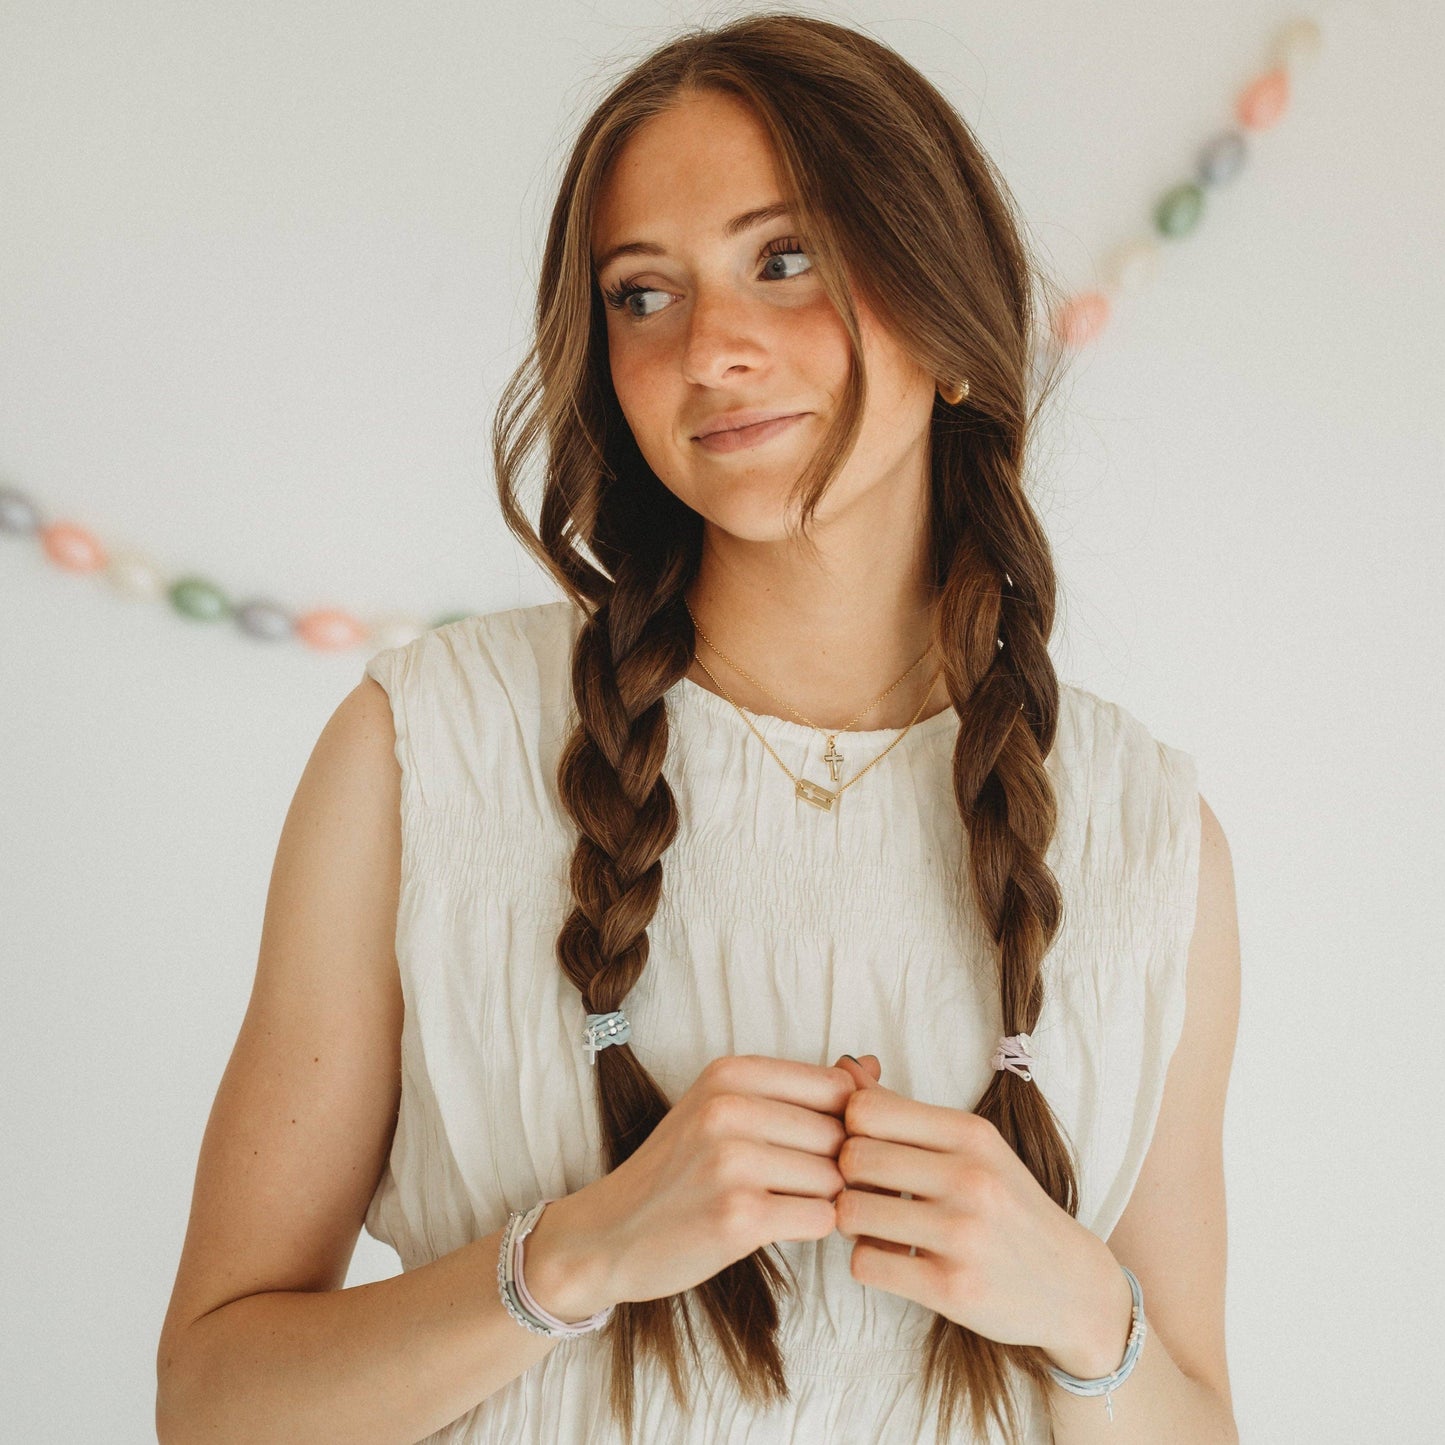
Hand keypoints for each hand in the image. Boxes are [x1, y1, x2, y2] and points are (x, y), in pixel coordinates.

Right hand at [578, 1053, 867, 1307]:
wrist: (610, 1231)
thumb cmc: (679, 1169)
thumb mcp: (725, 1107)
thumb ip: (799, 1089)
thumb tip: (874, 1065)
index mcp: (730, 1072)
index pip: (837, 1085)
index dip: (847, 1121)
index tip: (825, 1144)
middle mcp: (730, 1108)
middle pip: (841, 1135)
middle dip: (838, 1165)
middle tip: (806, 1184)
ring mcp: (733, 1162)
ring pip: (835, 1178)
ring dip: (825, 1198)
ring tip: (787, 1202)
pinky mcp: (739, 1216)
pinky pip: (821, 1217)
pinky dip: (812, 1226)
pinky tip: (778, 1224)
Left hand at [830, 1056, 1117, 1361]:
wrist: (1071, 1284)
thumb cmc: (1007, 1204)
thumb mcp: (970, 1146)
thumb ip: (903, 1110)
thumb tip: (844, 1066)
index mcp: (970, 1133)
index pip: (865, 1109)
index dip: (850, 1129)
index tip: (867, 1148)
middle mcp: (969, 1177)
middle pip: (852, 1158)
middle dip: (846, 1177)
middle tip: (867, 1191)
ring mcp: (962, 1234)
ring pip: (850, 1212)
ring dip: (853, 1222)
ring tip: (877, 1225)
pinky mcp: (952, 1289)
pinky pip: (865, 1264)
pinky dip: (869, 1261)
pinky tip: (895, 1258)